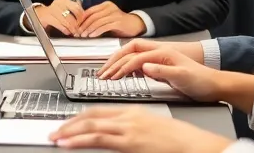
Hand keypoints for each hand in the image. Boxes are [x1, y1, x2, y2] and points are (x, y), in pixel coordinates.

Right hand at [33, 0, 83, 36]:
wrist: (41, 13)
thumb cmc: (56, 11)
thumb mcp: (65, 7)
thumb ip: (75, 10)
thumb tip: (85, 17)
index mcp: (64, 0)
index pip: (76, 7)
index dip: (81, 16)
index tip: (83, 22)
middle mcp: (58, 4)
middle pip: (70, 15)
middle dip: (76, 24)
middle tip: (79, 29)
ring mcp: (51, 10)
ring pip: (65, 21)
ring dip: (71, 28)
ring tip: (74, 32)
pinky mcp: (47, 17)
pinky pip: (58, 25)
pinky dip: (64, 29)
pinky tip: (67, 32)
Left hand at [50, 107, 231, 152]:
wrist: (198, 144)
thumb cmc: (182, 141)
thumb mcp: (153, 130)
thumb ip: (133, 132)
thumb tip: (119, 139)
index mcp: (134, 112)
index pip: (99, 110)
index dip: (80, 117)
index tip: (68, 123)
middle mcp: (129, 117)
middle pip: (91, 115)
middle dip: (70, 123)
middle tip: (55, 130)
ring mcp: (129, 129)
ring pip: (90, 126)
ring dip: (69, 131)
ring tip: (55, 137)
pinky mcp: (130, 142)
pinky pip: (99, 139)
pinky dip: (79, 140)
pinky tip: (68, 143)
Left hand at [76, 2, 145, 37]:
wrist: (135, 25)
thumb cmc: (119, 23)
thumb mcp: (107, 18)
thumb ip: (97, 19)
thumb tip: (81, 25)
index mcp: (105, 5)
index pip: (89, 11)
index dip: (81, 19)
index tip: (75, 26)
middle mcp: (109, 8)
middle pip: (92, 16)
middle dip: (83, 25)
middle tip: (78, 33)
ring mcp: (115, 14)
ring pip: (97, 21)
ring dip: (89, 29)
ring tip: (83, 35)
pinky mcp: (119, 22)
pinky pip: (105, 26)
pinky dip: (97, 31)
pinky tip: (92, 35)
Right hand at [92, 46, 228, 102]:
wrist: (215, 84)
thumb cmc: (201, 80)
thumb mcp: (182, 77)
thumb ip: (162, 71)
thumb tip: (143, 67)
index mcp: (163, 53)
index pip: (136, 57)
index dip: (122, 66)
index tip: (112, 77)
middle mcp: (159, 52)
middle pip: (129, 50)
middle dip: (114, 60)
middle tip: (102, 72)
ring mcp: (158, 57)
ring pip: (132, 54)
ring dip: (118, 62)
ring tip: (108, 72)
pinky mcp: (159, 65)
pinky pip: (137, 62)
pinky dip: (127, 66)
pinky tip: (124, 74)